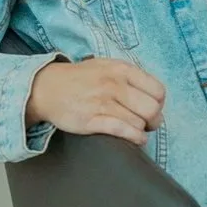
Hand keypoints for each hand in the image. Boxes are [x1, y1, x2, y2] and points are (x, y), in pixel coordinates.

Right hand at [24, 57, 165, 144]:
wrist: (47, 87)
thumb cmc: (80, 79)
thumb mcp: (107, 66)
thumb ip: (130, 77)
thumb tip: (154, 96)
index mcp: (122, 70)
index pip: (158, 90)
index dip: (159, 103)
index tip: (153, 108)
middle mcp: (114, 85)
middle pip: (152, 109)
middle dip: (154, 120)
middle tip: (148, 124)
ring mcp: (103, 103)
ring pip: (139, 122)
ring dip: (141, 130)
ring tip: (136, 130)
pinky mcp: (92, 120)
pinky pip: (123, 132)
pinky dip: (135, 138)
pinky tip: (135, 139)